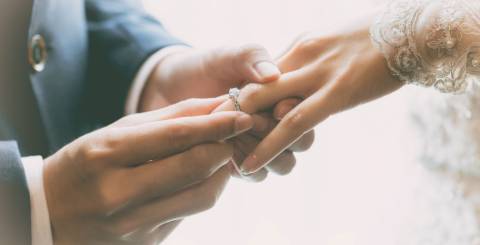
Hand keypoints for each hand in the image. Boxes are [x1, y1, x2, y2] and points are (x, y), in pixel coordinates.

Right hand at [43, 98, 252, 244]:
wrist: (50, 215)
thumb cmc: (85, 164)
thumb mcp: (116, 133)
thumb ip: (168, 119)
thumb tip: (217, 106)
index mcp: (105, 155)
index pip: (175, 137)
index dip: (215, 125)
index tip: (241, 115)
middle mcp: (118, 193)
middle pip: (193, 168)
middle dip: (224, 146)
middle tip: (235, 133)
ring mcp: (131, 225)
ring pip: (200, 197)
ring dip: (221, 171)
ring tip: (220, 154)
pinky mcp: (145, 243)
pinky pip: (189, 213)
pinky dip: (205, 190)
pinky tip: (202, 176)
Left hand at [140, 45, 313, 179]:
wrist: (169, 89)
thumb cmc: (204, 67)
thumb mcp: (227, 55)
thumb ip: (250, 58)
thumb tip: (273, 74)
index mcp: (283, 94)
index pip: (305, 109)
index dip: (295, 112)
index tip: (277, 108)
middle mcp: (277, 123)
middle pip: (302, 142)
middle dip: (280, 135)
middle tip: (249, 123)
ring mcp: (261, 146)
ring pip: (284, 164)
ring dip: (264, 154)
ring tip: (233, 137)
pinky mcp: (241, 163)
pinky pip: (257, 176)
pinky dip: (246, 167)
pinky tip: (224, 151)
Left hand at [215, 17, 402, 173]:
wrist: (413, 28)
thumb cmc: (376, 37)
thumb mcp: (333, 42)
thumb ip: (310, 60)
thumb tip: (297, 80)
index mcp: (299, 45)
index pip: (259, 74)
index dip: (239, 97)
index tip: (222, 117)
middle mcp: (300, 56)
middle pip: (253, 88)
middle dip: (229, 113)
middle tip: (211, 137)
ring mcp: (317, 74)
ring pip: (266, 106)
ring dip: (242, 133)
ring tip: (224, 157)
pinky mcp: (336, 93)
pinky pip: (294, 123)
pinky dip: (268, 146)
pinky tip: (250, 165)